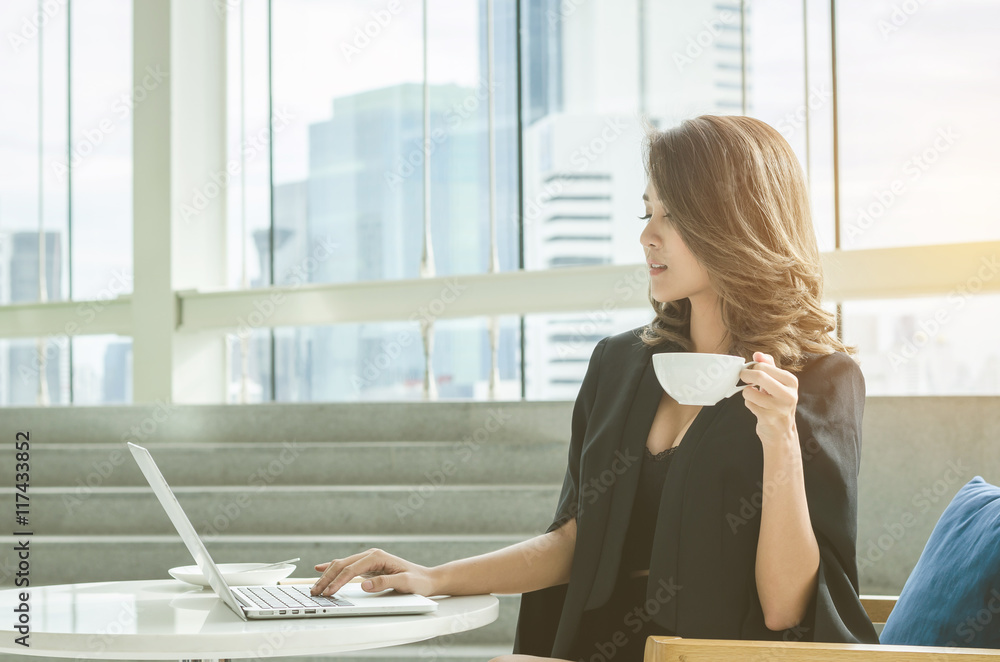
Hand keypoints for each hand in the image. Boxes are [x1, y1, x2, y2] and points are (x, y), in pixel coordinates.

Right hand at [311, 548, 435, 596]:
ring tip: (315, 587)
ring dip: (328, 575)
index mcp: (378, 557)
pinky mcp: (368, 567)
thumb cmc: (418, 581)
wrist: (427, 579)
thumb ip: (385, 582)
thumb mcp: (405, 583)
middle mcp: (371, 555)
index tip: (329, 592)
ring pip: (342, 565)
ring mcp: (369, 560)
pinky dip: (333, 569)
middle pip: (343, 565)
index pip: (352, 569)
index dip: (338, 581)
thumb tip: (365, 585)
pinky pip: (346, 567)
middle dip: (327, 578)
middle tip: (315, 592)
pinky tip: (322, 569)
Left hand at [740, 351, 798, 447]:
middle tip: (743, 378)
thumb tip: (758, 354)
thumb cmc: (778, 402)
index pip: (765, 366)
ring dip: (747, 393)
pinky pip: (749, 404)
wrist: (782, 430)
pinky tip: (757, 407)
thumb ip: (768, 366)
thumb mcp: (777, 382)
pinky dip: (749, 403)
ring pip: (749, 391)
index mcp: (791, 381)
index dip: (752, 367)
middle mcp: (788, 394)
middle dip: (745, 375)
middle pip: (759, 376)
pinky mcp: (769, 418)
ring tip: (754, 396)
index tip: (750, 371)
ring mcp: (779, 407)